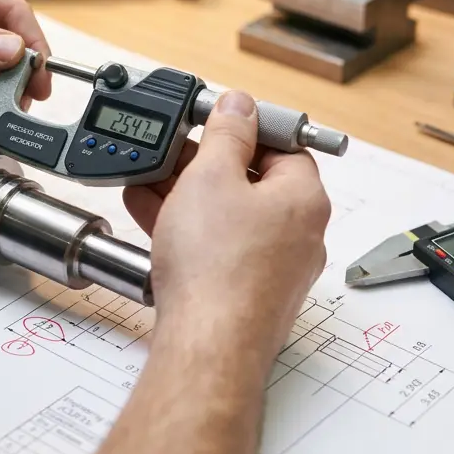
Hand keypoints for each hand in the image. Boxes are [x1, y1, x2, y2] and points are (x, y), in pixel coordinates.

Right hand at [122, 90, 330, 367]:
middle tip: (174, 154)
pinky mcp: (247, 296)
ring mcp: (274, 271)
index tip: (215, 122)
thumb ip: (226, 133)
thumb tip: (239, 106)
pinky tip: (154, 221)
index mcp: (304, 199)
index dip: (246, 129)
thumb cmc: (217, 269)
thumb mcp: (211, 176)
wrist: (205, 346)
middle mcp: (298, 236)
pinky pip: (219, 251)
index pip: (285, 146)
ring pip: (230, 219)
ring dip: (190, 199)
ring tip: (150, 184)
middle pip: (254, 183)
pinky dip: (189, 232)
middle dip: (206, 166)